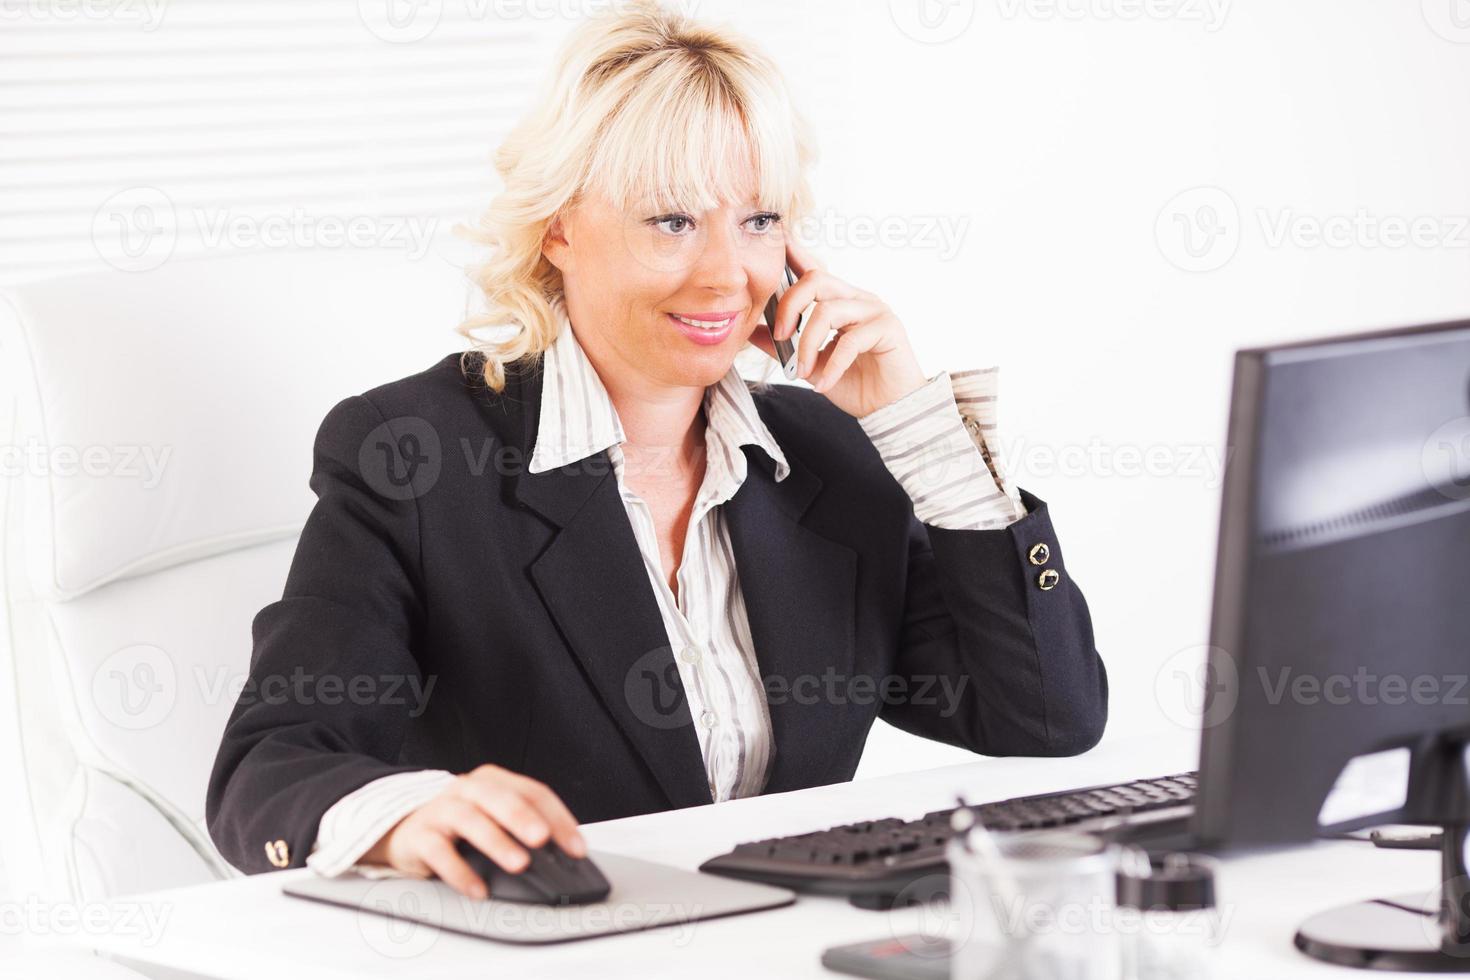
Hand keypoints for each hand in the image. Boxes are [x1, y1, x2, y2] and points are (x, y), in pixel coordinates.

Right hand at [360, 764, 586, 899]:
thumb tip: (562, 856)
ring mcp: (441, 810)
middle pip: (499, 798)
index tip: (576, 847)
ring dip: (496, 842)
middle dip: (524, 818)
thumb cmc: (459, 825)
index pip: (532, 792)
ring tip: (518, 864)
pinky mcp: (419, 836)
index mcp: (493, 781)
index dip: (558, 818)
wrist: (405, 829)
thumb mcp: (492, 817)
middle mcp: (467, 790)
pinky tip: (478, 889)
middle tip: (543, 839)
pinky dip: (460, 872)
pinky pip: (439, 852)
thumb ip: (522, 828)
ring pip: (470, 820)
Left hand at [748, 238, 928, 417]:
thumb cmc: (855, 383)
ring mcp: (874, 310)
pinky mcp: (888, 328)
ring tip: (801, 371)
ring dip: (807, 344)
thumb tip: (751, 332)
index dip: (794, 254)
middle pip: (817, 280)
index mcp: (839, 301)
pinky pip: (850, 341)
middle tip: (780, 336)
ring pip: (829, 311)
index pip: (813, 270)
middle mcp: (857, 298)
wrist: (889, 409)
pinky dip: (832, 365)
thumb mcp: (810, 365)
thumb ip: (784, 347)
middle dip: (790, 306)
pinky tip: (824, 385)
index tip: (776, 242)